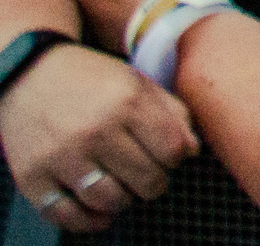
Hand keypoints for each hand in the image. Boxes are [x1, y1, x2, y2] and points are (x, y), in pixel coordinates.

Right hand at [0, 43, 197, 230]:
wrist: (30, 75)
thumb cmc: (91, 80)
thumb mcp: (138, 82)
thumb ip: (172, 112)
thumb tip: (192, 150)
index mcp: (127, 102)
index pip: (173, 151)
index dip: (177, 157)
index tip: (168, 155)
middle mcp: (95, 131)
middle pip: (146, 180)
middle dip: (155, 182)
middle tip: (147, 174)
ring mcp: (61, 156)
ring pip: (111, 201)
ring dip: (125, 201)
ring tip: (123, 187)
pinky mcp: (33, 177)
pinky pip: (67, 215)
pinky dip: (89, 220)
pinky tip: (99, 210)